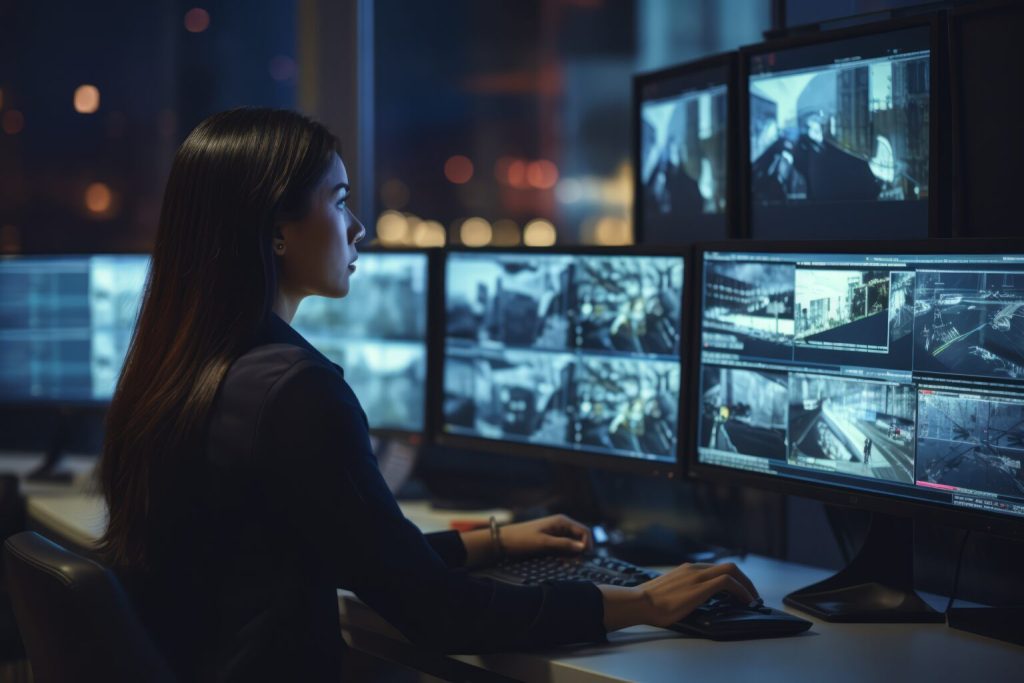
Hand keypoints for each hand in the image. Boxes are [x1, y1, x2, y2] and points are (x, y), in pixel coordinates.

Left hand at [499, 514, 591, 558]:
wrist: (503, 541)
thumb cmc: (522, 539)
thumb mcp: (543, 543)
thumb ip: (564, 545)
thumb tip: (583, 547)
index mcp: (562, 521)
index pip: (584, 531)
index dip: (587, 544)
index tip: (583, 558)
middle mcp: (561, 525)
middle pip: (580, 539)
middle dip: (579, 551)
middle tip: (573, 564)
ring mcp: (557, 533)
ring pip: (573, 545)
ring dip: (572, 555)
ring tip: (564, 563)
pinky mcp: (551, 541)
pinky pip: (564, 549)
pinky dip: (565, 556)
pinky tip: (559, 562)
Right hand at [640, 561, 758, 626]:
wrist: (640, 603)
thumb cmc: (649, 603)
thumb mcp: (669, 592)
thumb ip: (680, 591)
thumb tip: (686, 602)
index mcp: (686, 570)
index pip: (716, 569)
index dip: (732, 579)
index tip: (739, 591)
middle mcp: (694, 569)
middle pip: (729, 566)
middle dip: (745, 580)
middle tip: (752, 595)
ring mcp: (697, 576)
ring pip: (731, 571)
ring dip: (746, 585)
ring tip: (752, 599)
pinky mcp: (700, 587)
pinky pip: (728, 583)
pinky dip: (741, 591)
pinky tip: (746, 602)